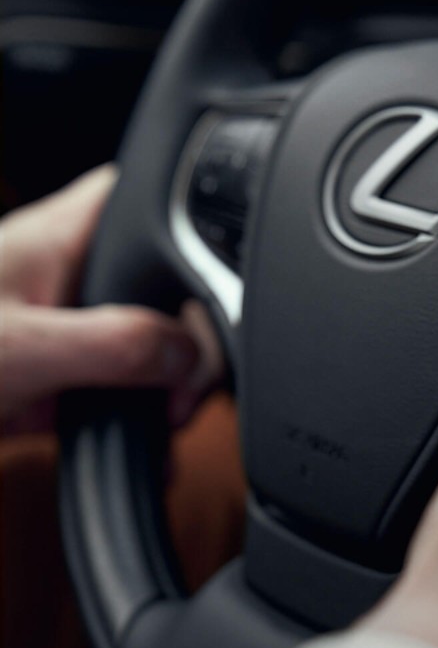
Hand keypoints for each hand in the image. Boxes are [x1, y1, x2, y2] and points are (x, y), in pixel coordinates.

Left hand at [0, 165, 219, 433]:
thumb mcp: (21, 347)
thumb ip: (113, 343)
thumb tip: (187, 353)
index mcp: (68, 235)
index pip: (163, 204)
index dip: (203, 248)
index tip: (207, 315)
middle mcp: (76, 271)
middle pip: (175, 285)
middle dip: (192, 344)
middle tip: (180, 389)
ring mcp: (71, 321)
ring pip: (158, 338)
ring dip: (171, 385)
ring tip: (162, 419)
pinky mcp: (62, 371)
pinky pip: (127, 383)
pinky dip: (143, 415)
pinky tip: (143, 443)